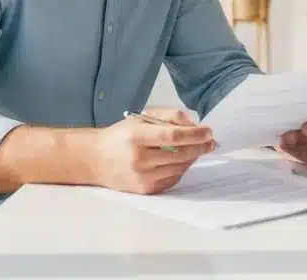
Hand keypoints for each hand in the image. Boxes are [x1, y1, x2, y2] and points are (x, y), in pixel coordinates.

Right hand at [88, 109, 215, 194]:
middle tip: (211, 142)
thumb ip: (169, 117)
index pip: (172, 136)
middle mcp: (138, 159)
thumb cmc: (121, 135)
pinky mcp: (144, 190)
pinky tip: (181, 160)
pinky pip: (172, 179)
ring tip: (197, 149)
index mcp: (136, 136)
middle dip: (200, 147)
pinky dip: (181, 169)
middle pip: (180, 154)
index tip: (209, 131)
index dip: (194, 134)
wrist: (95, 160)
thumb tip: (196, 127)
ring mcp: (142, 177)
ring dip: (192, 158)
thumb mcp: (141, 118)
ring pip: (179, 168)